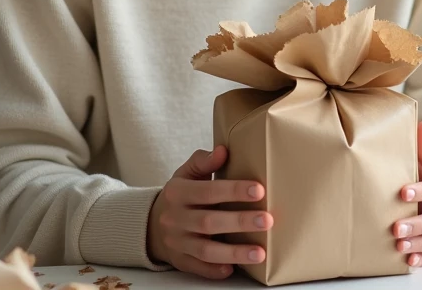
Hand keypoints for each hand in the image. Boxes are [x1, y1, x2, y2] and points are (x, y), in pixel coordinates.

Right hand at [147, 145, 273, 279]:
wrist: (154, 223)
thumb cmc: (181, 195)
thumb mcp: (186, 174)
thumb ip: (203, 161)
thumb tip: (223, 151)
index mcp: (177, 193)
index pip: (207, 191)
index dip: (232, 191)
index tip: (259, 190)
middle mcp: (174, 218)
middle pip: (208, 222)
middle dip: (239, 221)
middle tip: (267, 220)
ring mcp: (177, 242)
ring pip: (205, 250)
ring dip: (234, 252)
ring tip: (260, 253)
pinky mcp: (181, 261)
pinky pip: (199, 268)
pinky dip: (215, 270)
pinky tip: (234, 269)